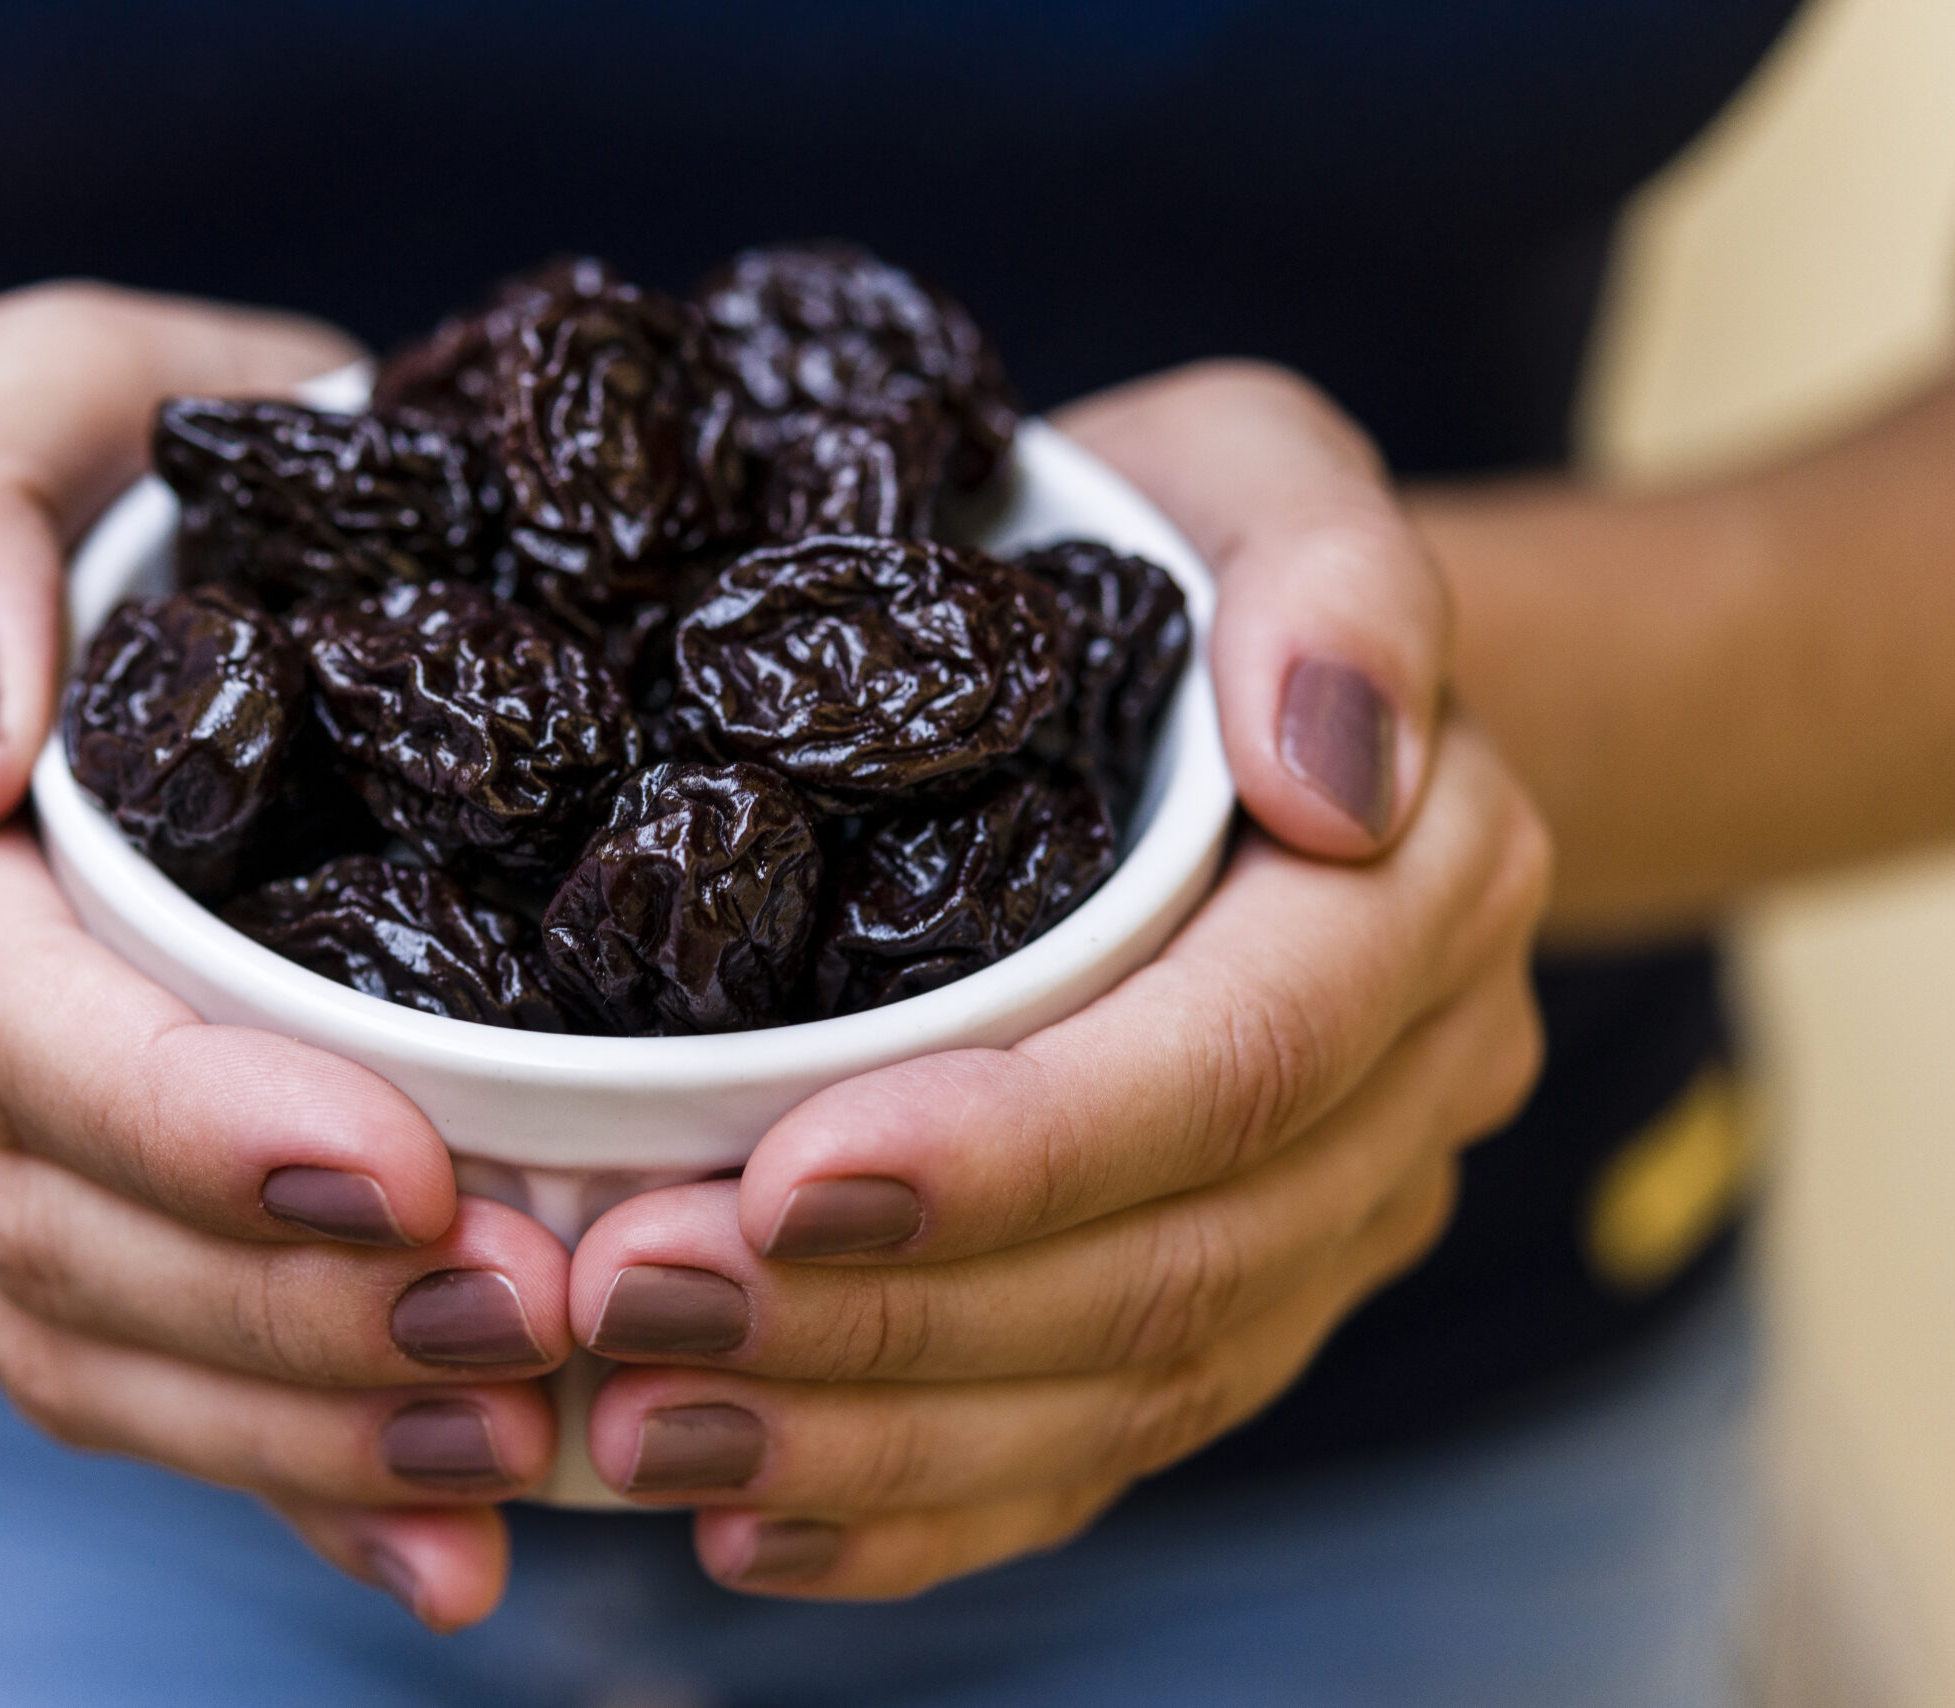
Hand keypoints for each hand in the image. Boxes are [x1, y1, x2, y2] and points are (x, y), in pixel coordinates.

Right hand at [0, 285, 567, 1630]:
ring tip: (520, 1438)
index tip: (401, 1172)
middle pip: (38, 1216)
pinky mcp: (58, 1195)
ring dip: (297, 1421)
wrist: (129, 559)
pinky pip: (137, 1373)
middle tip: (529, 1331)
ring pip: (79, 1335)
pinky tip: (452, 1534)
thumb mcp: (40, 386)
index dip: (176, 1117)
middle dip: (280, 1307)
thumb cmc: (125, 452)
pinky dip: (292, 1472)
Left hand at [565, 362, 1552, 1597]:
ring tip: (646, 1420)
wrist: (1213, 682)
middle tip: (635, 1305)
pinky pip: (1097, 1450)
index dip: (1023, 1144)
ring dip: (876, 1436)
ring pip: (1122, 1391)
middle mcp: (1397, 1091)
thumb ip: (1330, 573)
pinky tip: (749, 1520)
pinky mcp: (1225, 1302)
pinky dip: (923, 1512)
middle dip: (891, 1314)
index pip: (1235, 1064)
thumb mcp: (1259, 471)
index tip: (788, 1173)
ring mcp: (1319, 1223)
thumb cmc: (1181, 553)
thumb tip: (1336, 767)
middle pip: (1167, 1265)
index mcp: (1420, 896)